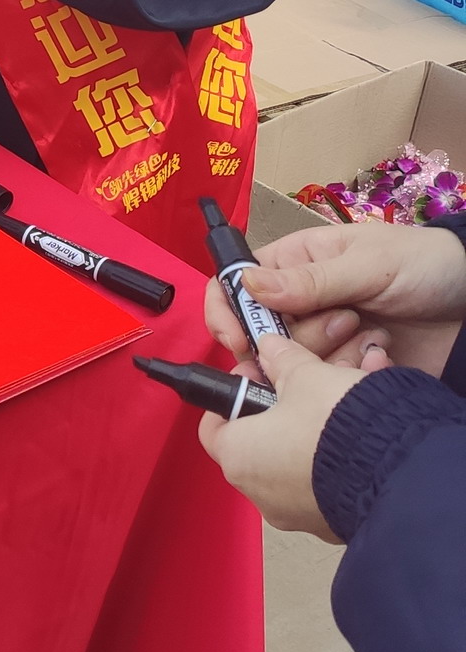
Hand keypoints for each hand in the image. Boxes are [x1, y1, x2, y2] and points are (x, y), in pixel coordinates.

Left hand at [197, 332, 369, 537]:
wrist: (398, 476)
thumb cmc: (337, 426)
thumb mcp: (307, 377)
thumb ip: (283, 360)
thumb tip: (271, 347)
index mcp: (239, 456)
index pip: (215, 425)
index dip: (234, 394)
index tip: (257, 374)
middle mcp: (261, 493)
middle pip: (260, 441)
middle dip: (281, 408)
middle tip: (304, 384)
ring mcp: (298, 513)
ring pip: (298, 460)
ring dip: (315, 428)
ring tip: (343, 400)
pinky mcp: (332, 523)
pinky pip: (328, 481)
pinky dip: (338, 456)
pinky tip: (364, 432)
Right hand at [204, 222, 465, 378]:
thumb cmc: (422, 264)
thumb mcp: (368, 265)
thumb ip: (310, 280)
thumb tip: (246, 285)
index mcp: (294, 264)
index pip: (236, 285)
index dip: (228, 313)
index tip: (241, 341)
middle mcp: (300, 304)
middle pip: (262, 335)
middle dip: (297, 338)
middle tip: (346, 321)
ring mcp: (322, 341)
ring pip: (291, 366)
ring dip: (328, 357)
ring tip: (370, 336)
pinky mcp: (343, 372)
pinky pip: (324, 387)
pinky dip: (346, 379)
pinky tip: (379, 358)